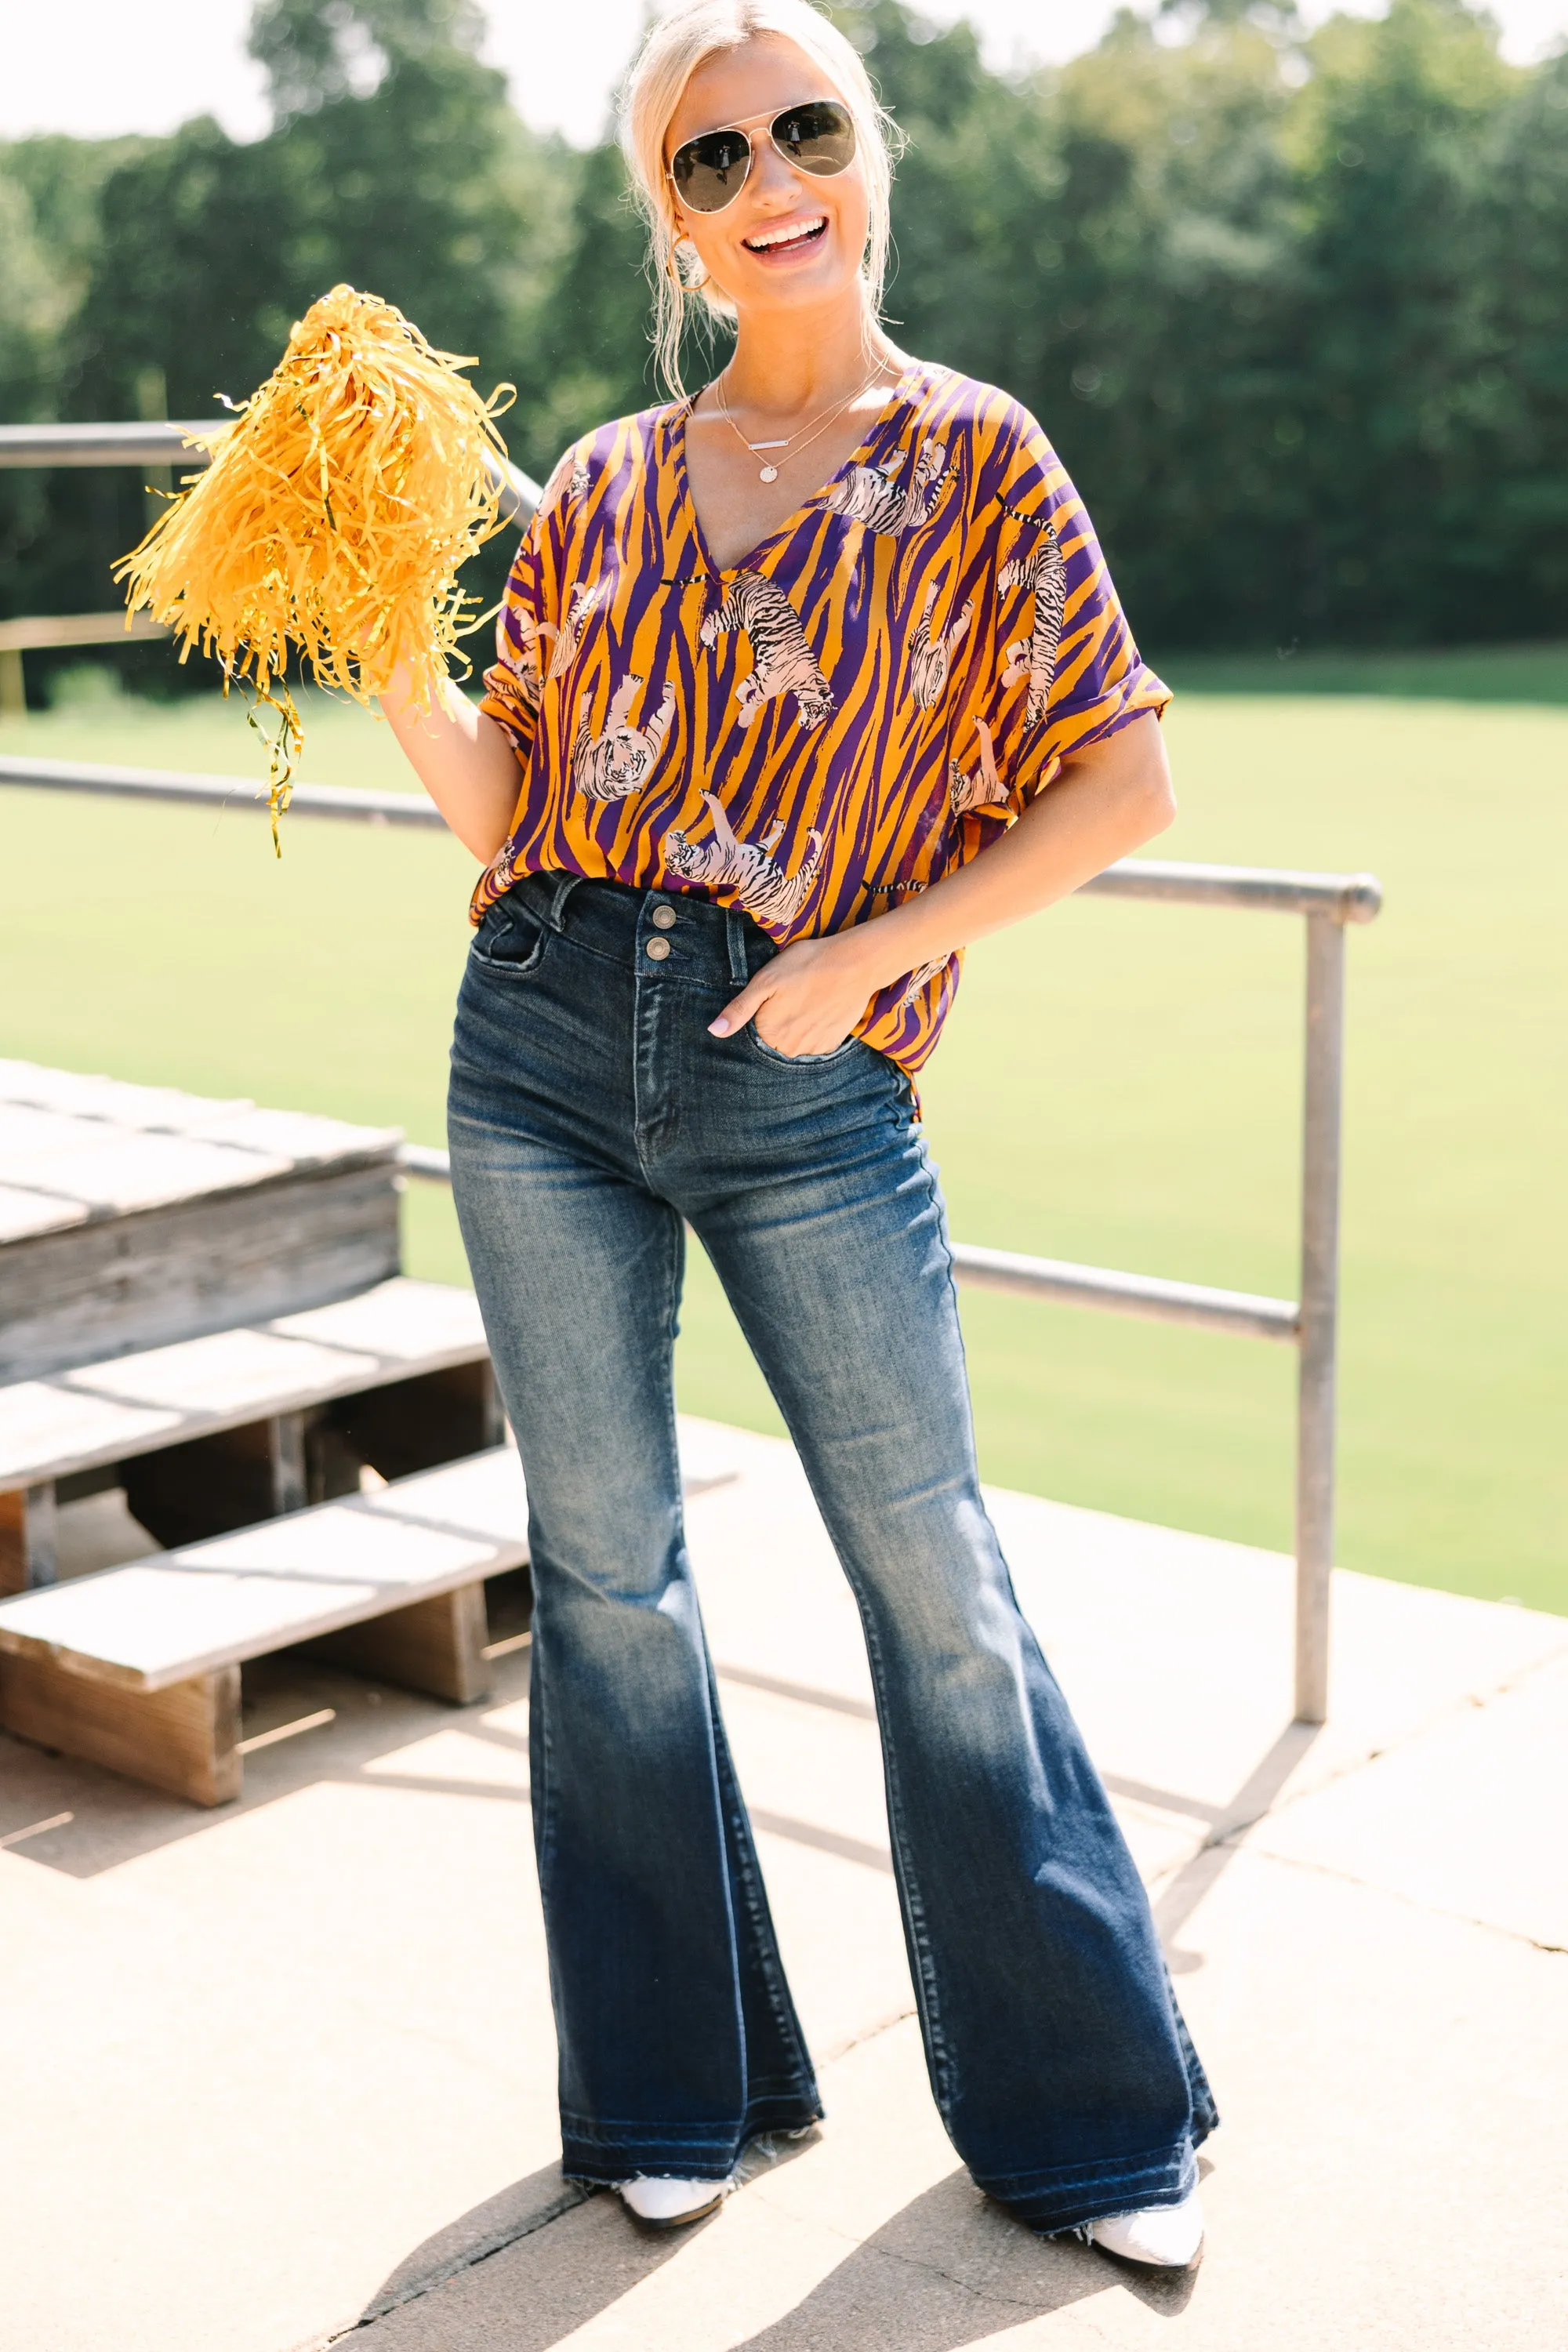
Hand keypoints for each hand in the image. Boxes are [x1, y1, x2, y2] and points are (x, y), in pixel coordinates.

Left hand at [709, 932, 876, 1057]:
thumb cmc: (806, 965)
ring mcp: (812, 1049)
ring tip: (807, 1001)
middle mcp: (789, 1048)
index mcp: (768, 1033)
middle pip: (775, 1041)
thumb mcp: (764, 981)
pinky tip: (820, 1010)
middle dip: (779, 1023)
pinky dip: (815, 1030)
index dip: (762, 1013)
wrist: (854, 964)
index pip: (754, 1033)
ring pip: (794, 1044)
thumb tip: (714, 1032)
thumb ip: (738, 1010)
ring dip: (798, 1028)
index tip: (775, 997)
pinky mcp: (831, 1045)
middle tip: (793, 997)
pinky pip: (814, 1044)